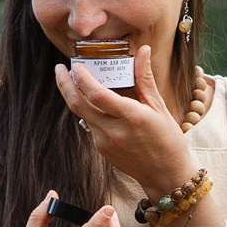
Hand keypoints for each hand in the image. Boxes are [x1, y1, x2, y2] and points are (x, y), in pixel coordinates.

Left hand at [54, 46, 196, 197]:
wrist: (165, 175)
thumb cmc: (168, 139)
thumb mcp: (160, 107)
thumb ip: (145, 78)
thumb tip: (142, 50)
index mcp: (131, 117)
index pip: (97, 94)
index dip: (82, 78)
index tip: (76, 65)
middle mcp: (114, 131)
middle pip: (78, 105)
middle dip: (64, 84)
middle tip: (59, 68)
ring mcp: (105, 143)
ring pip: (82, 115)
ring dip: (75, 96)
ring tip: (74, 80)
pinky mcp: (102, 150)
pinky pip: (90, 125)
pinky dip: (89, 111)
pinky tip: (94, 102)